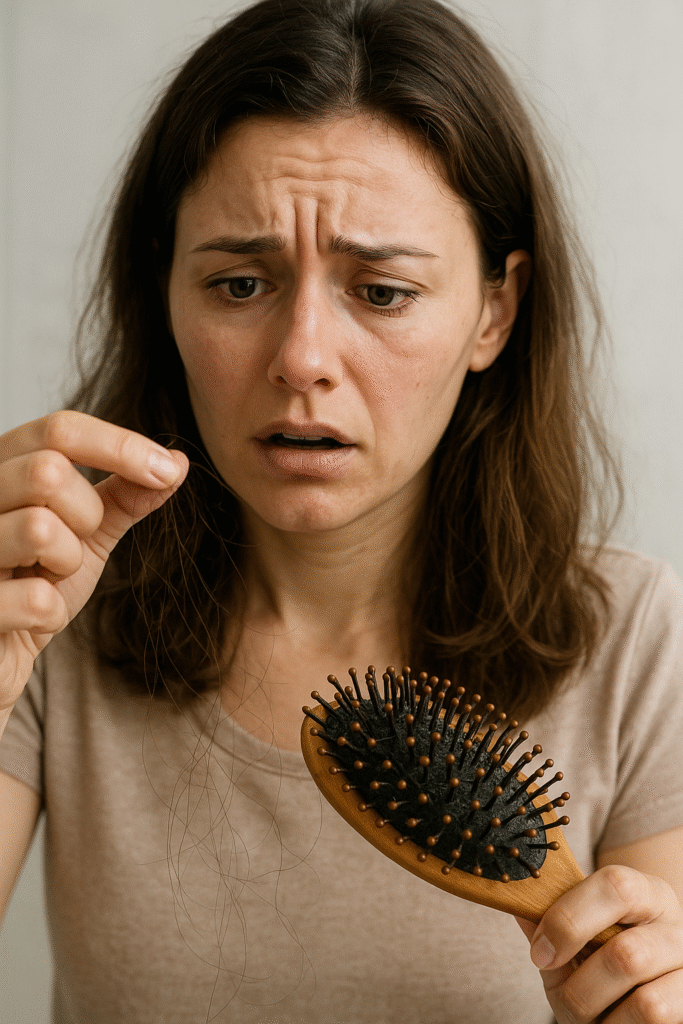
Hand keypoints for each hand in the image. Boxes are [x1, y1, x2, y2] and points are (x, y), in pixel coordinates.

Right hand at [0, 410, 188, 707]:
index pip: (59, 430)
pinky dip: (50, 613)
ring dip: (66, 563)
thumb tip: (178, 462)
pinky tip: (32, 618)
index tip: (167, 470)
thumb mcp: (85, 534)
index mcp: (0, 468)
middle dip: (85, 514)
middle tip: (75, 543)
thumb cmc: (31, 584)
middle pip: (47, 471)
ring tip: (47, 579)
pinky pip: (34, 599)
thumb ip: (123, 497)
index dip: (120, 446)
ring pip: (39, 529)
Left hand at [515, 865, 682, 1021]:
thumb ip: (548, 922)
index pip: (616, 886)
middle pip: (627, 954)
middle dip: (581, 986)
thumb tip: (518, 906)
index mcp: (647, 893)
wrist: (637, 996)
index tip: (540, 951)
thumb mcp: (574, 938)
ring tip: (590, 1012)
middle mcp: (677, 928)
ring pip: (645, 1002)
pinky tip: (612, 1021)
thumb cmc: (599, 960)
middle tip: (565, 995)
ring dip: (604, 1016)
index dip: (570, 919)